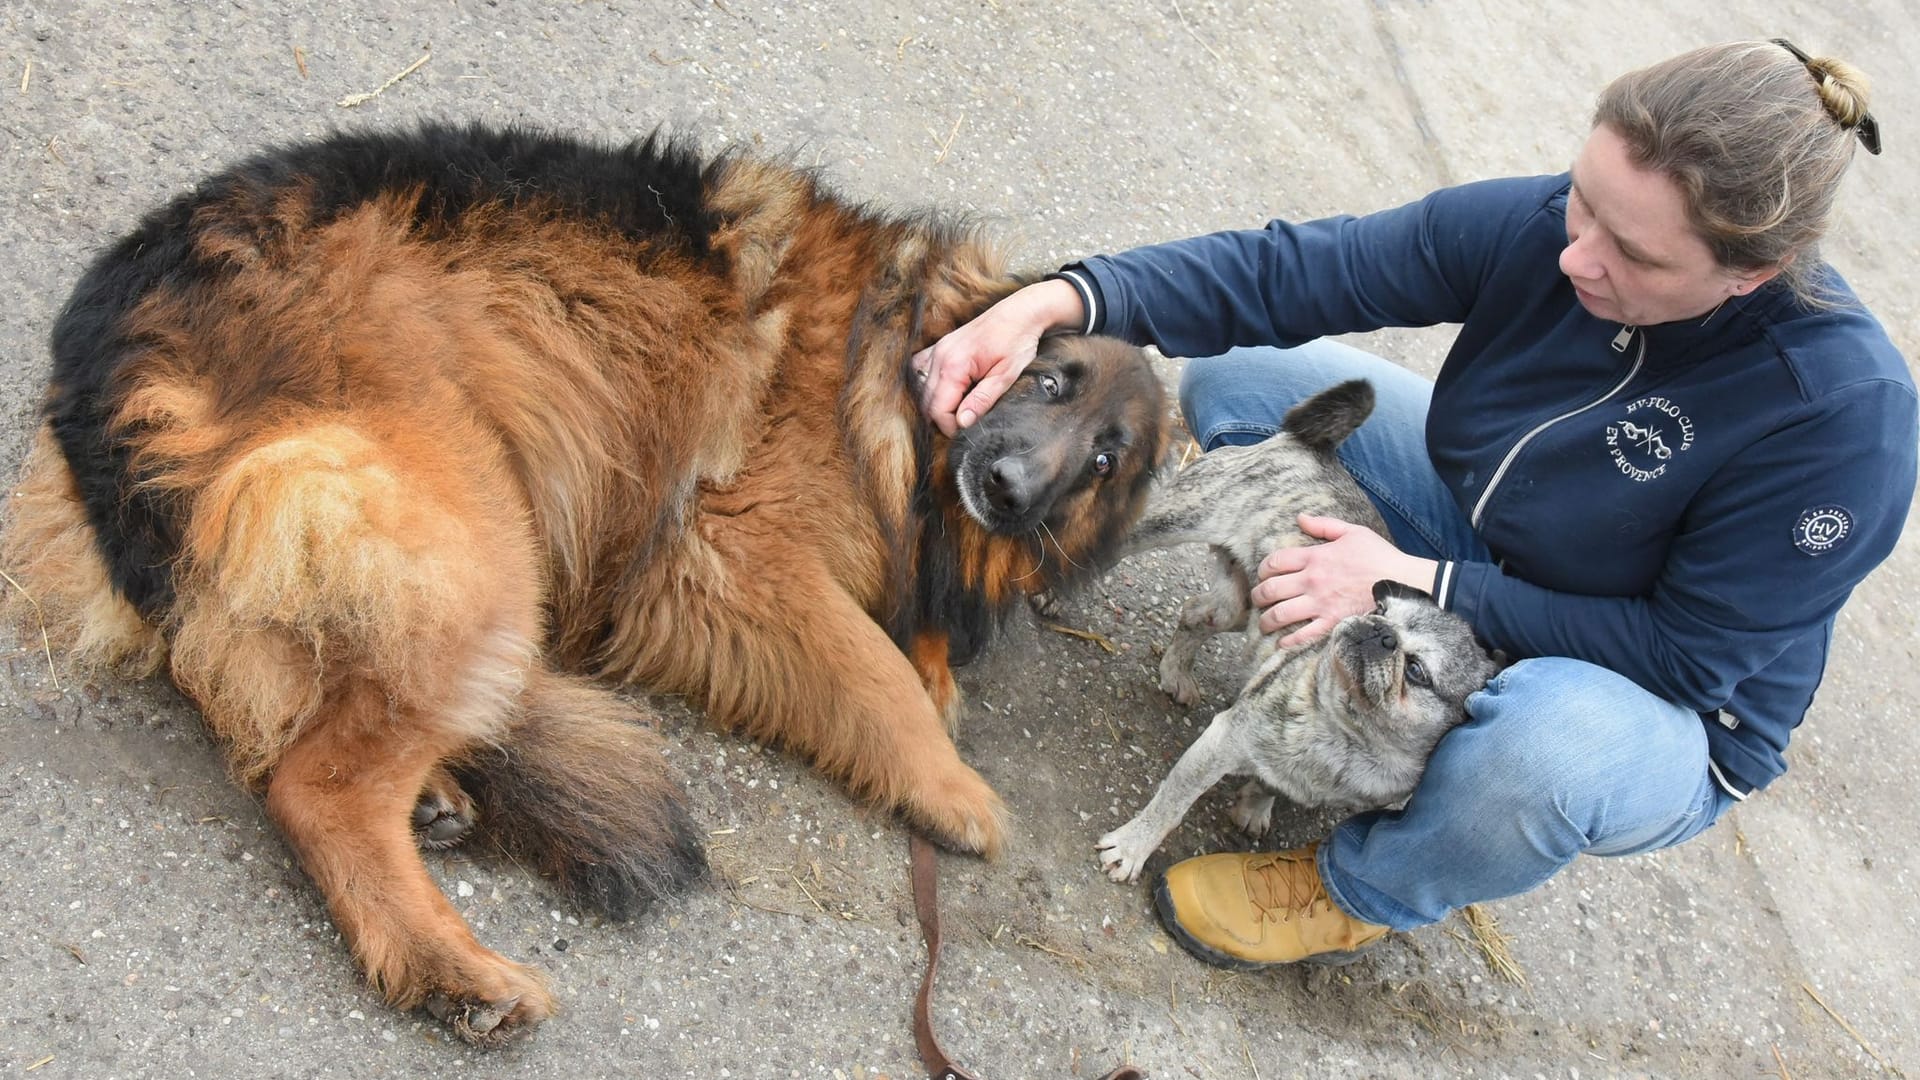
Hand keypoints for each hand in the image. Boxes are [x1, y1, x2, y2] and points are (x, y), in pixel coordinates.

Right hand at [912, 278, 1084, 435]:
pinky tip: (948, 392)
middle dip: (943, 419)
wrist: (1020, 312)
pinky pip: (921, 372)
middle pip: (926, 403)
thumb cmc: (1017, 341)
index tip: (968, 430)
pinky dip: (929, 387)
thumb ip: (981, 401)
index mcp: (954, 366)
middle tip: (966, 423)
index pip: (938, 410)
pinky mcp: (940, 346)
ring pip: (921, 390)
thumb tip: (962, 423)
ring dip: (936, 404)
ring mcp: (937, 350)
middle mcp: (939, 357)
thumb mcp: (1005, 376)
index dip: (951, 427)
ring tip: (959, 409)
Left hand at [1250, 514, 1436, 646]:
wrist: (1403, 582)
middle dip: (1258, 597)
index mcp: (1315, 557)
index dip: (1263, 569)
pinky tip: (1282, 643)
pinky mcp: (1332, 623)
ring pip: (1279, 615)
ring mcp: (1320, 604)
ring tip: (1264, 624)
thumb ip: (1324, 525)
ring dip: (1266, 621)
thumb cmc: (1379, 556)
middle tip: (1258, 600)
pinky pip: (1302, 636)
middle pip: (1270, 590)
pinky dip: (1288, 642)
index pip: (1275, 562)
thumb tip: (1300, 518)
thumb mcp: (1353, 532)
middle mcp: (1312, 581)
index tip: (1264, 575)